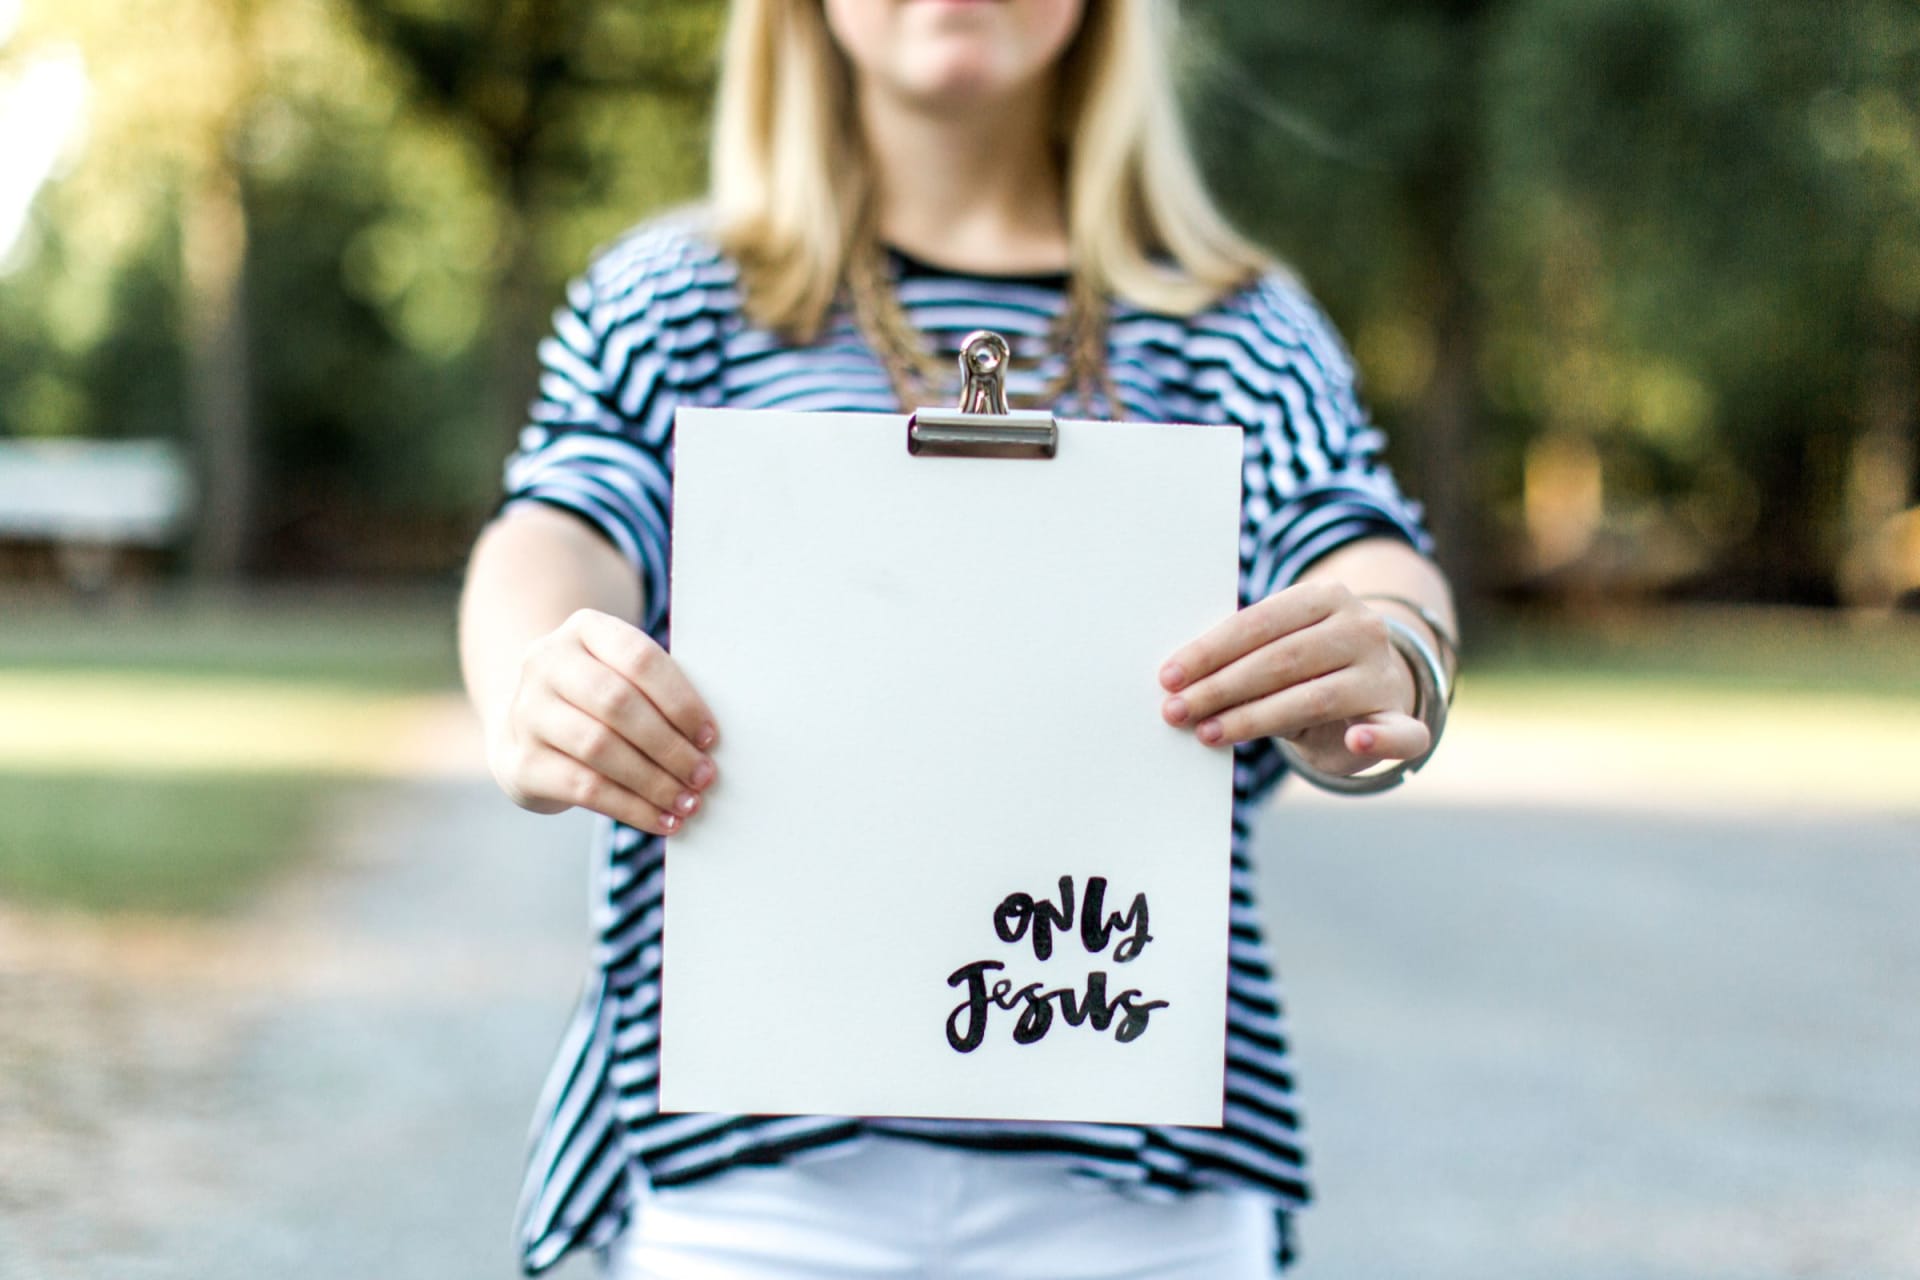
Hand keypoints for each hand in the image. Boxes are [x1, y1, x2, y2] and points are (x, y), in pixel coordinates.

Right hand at [485, 608, 718, 835]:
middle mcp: (546, 663)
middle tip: (703, 776)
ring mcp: (526, 712)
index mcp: (584, 629)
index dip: (679, 699)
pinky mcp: (521, 762)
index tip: (709, 736)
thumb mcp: (620, 676)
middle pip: (616, 703)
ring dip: (653, 781)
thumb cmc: (597, 701)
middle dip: (669, 745)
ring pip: (599, 747)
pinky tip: (661, 820)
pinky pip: (583, 788)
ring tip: (687, 802)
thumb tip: (709, 740)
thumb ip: (656, 693)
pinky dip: (630, 807)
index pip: (638, 658)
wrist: (525, 729)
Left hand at [1158, 581, 1427, 775]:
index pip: (1259, 623)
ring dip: (1254, 719)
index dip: (1210, 651)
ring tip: (1208, 733)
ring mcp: (1383, 673)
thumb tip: (1179, 681)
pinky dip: (1380, 740)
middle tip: (1176, 711)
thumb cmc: (1306, 669)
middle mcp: (1361, 628)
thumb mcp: (1278, 648)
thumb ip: (1244, 655)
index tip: (1168, 677)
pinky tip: (1357, 741)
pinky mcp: (1401, 718)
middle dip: (1221, 688)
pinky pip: (1399, 732)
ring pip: (1315, 697)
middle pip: (1281, 659)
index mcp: (1326, 597)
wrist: (1372, 690)